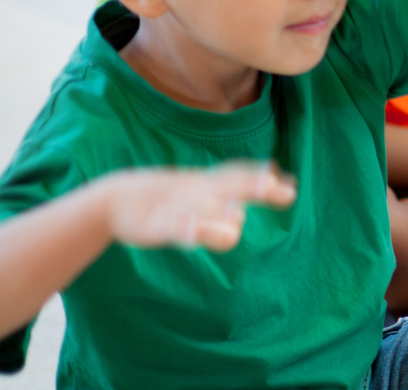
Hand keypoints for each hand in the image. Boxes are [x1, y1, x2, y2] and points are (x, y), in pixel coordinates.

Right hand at [104, 162, 295, 251]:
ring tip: (239, 219)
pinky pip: (179, 228)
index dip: (262, 177)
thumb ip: (225, 194)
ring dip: (225, 212)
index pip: (239, 175)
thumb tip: (248, 205)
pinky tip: (200, 231)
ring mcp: (180, 207)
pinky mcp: (161, 226)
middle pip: (230, 185)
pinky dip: (192, 229)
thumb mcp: (198, 192)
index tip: (290, 185)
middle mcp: (199, 190)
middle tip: (283, 190)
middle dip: (255, 187)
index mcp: (209, 183)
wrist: (116, 199)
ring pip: (208, 208)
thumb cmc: (166, 198)